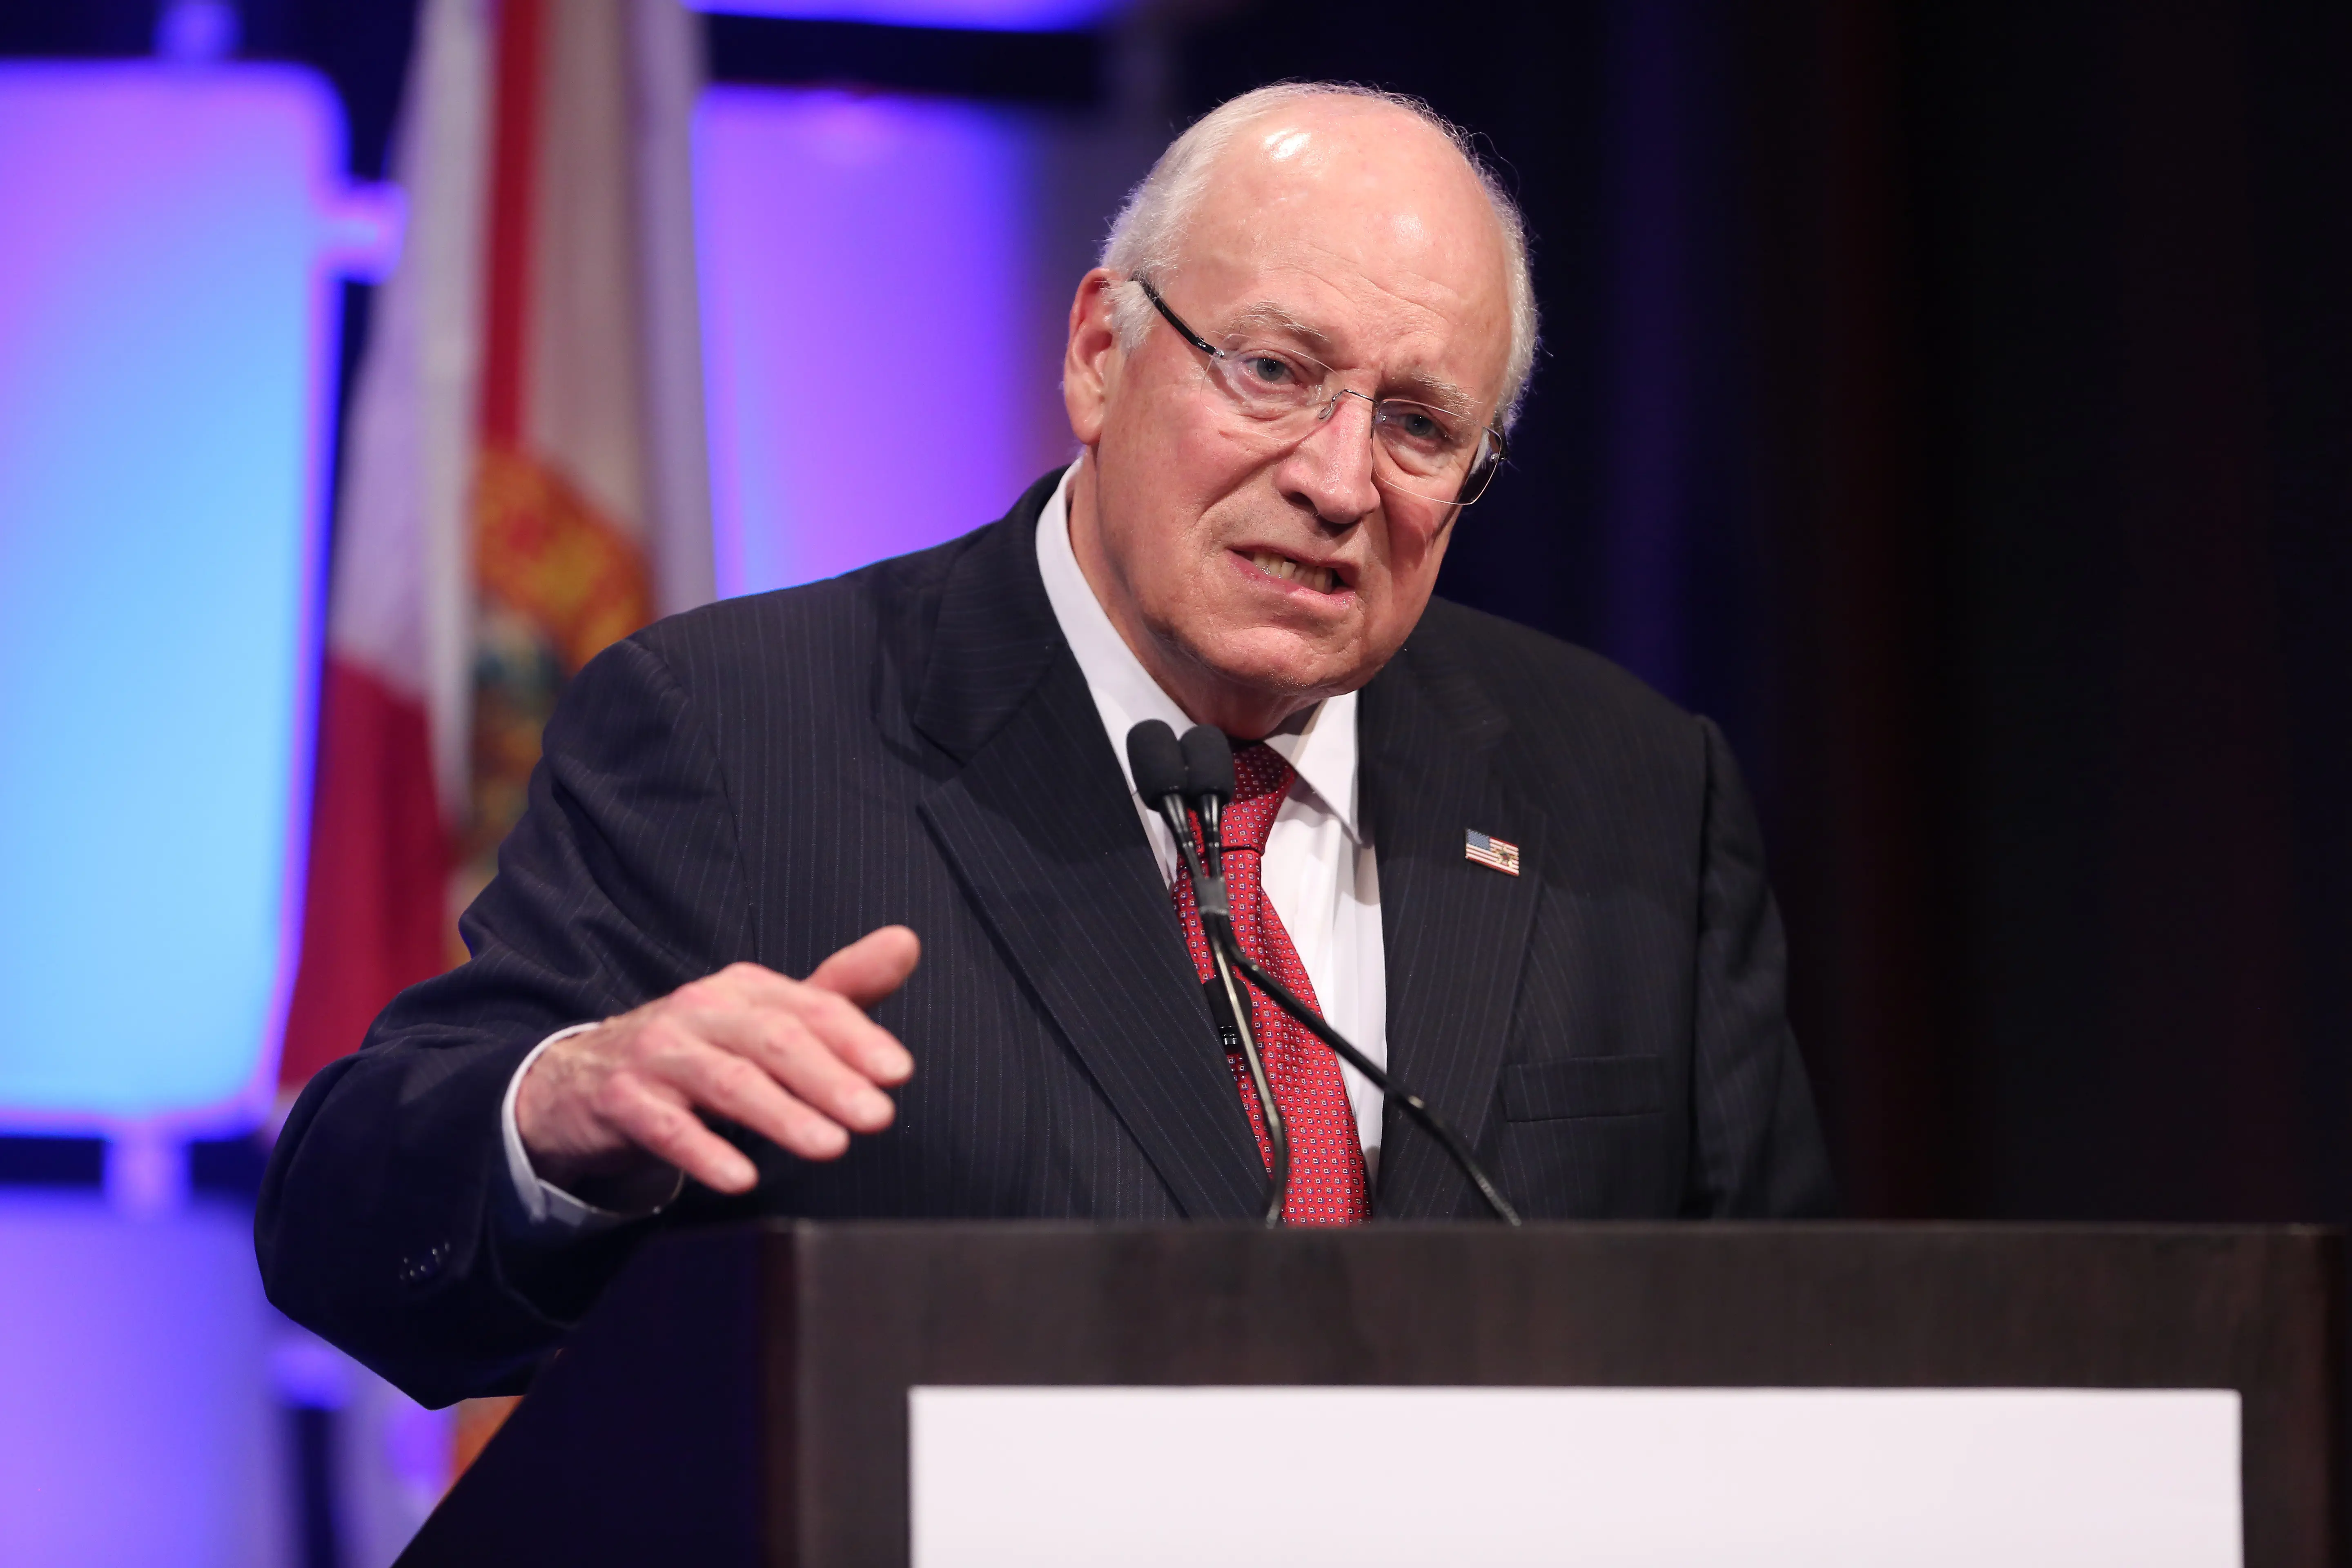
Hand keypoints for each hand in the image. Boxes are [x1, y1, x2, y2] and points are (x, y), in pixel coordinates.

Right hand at [514, 926, 919, 1198]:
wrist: (584, 1077)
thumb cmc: (697, 1048)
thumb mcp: (764, 1015)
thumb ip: (838, 990)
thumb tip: (905, 942)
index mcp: (744, 988)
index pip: (811, 1008)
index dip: (857, 1038)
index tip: (898, 1072)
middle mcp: (702, 1011)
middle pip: (774, 1040)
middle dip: (829, 1078)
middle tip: (875, 1115)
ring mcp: (659, 1055)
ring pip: (727, 1082)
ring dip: (782, 1115)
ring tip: (829, 1147)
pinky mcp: (623, 1101)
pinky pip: (666, 1128)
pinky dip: (705, 1152)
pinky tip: (741, 1178)